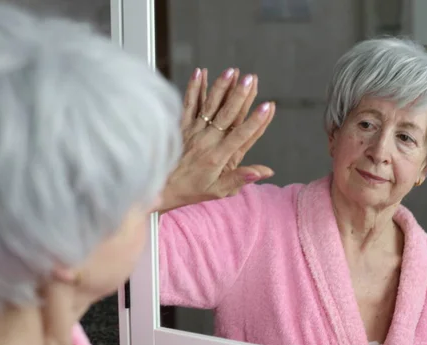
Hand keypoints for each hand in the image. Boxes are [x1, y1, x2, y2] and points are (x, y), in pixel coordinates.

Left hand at [159, 67, 275, 212]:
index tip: (267, 106)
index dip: (256, 121)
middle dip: (241, 95)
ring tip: (232, 71)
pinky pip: (188, 104)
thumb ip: (240, 178)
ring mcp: (193, 131)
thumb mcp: (218, 191)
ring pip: (209, 106)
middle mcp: (207, 141)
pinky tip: (200, 72)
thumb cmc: (190, 190)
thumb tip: (265, 172)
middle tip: (251, 79)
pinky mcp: (181, 126)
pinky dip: (194, 88)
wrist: (159, 188)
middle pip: (227, 115)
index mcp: (218, 157)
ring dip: (221, 87)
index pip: (241, 136)